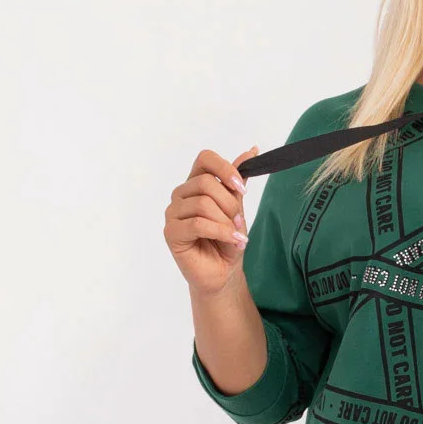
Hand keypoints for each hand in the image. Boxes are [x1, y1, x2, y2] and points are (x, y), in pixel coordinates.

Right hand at [164, 145, 257, 296]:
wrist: (222, 273)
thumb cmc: (227, 242)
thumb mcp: (237, 209)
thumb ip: (237, 182)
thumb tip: (251, 150)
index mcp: (195, 183)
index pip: (205, 159)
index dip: (225, 169)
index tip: (240, 187)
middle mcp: (181, 194)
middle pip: (206, 183)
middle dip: (229, 204)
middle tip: (239, 222)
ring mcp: (173, 212)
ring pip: (203, 204)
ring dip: (226, 221)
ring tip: (236, 236)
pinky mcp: (171, 232)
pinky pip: (197, 224)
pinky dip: (220, 232)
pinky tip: (233, 241)